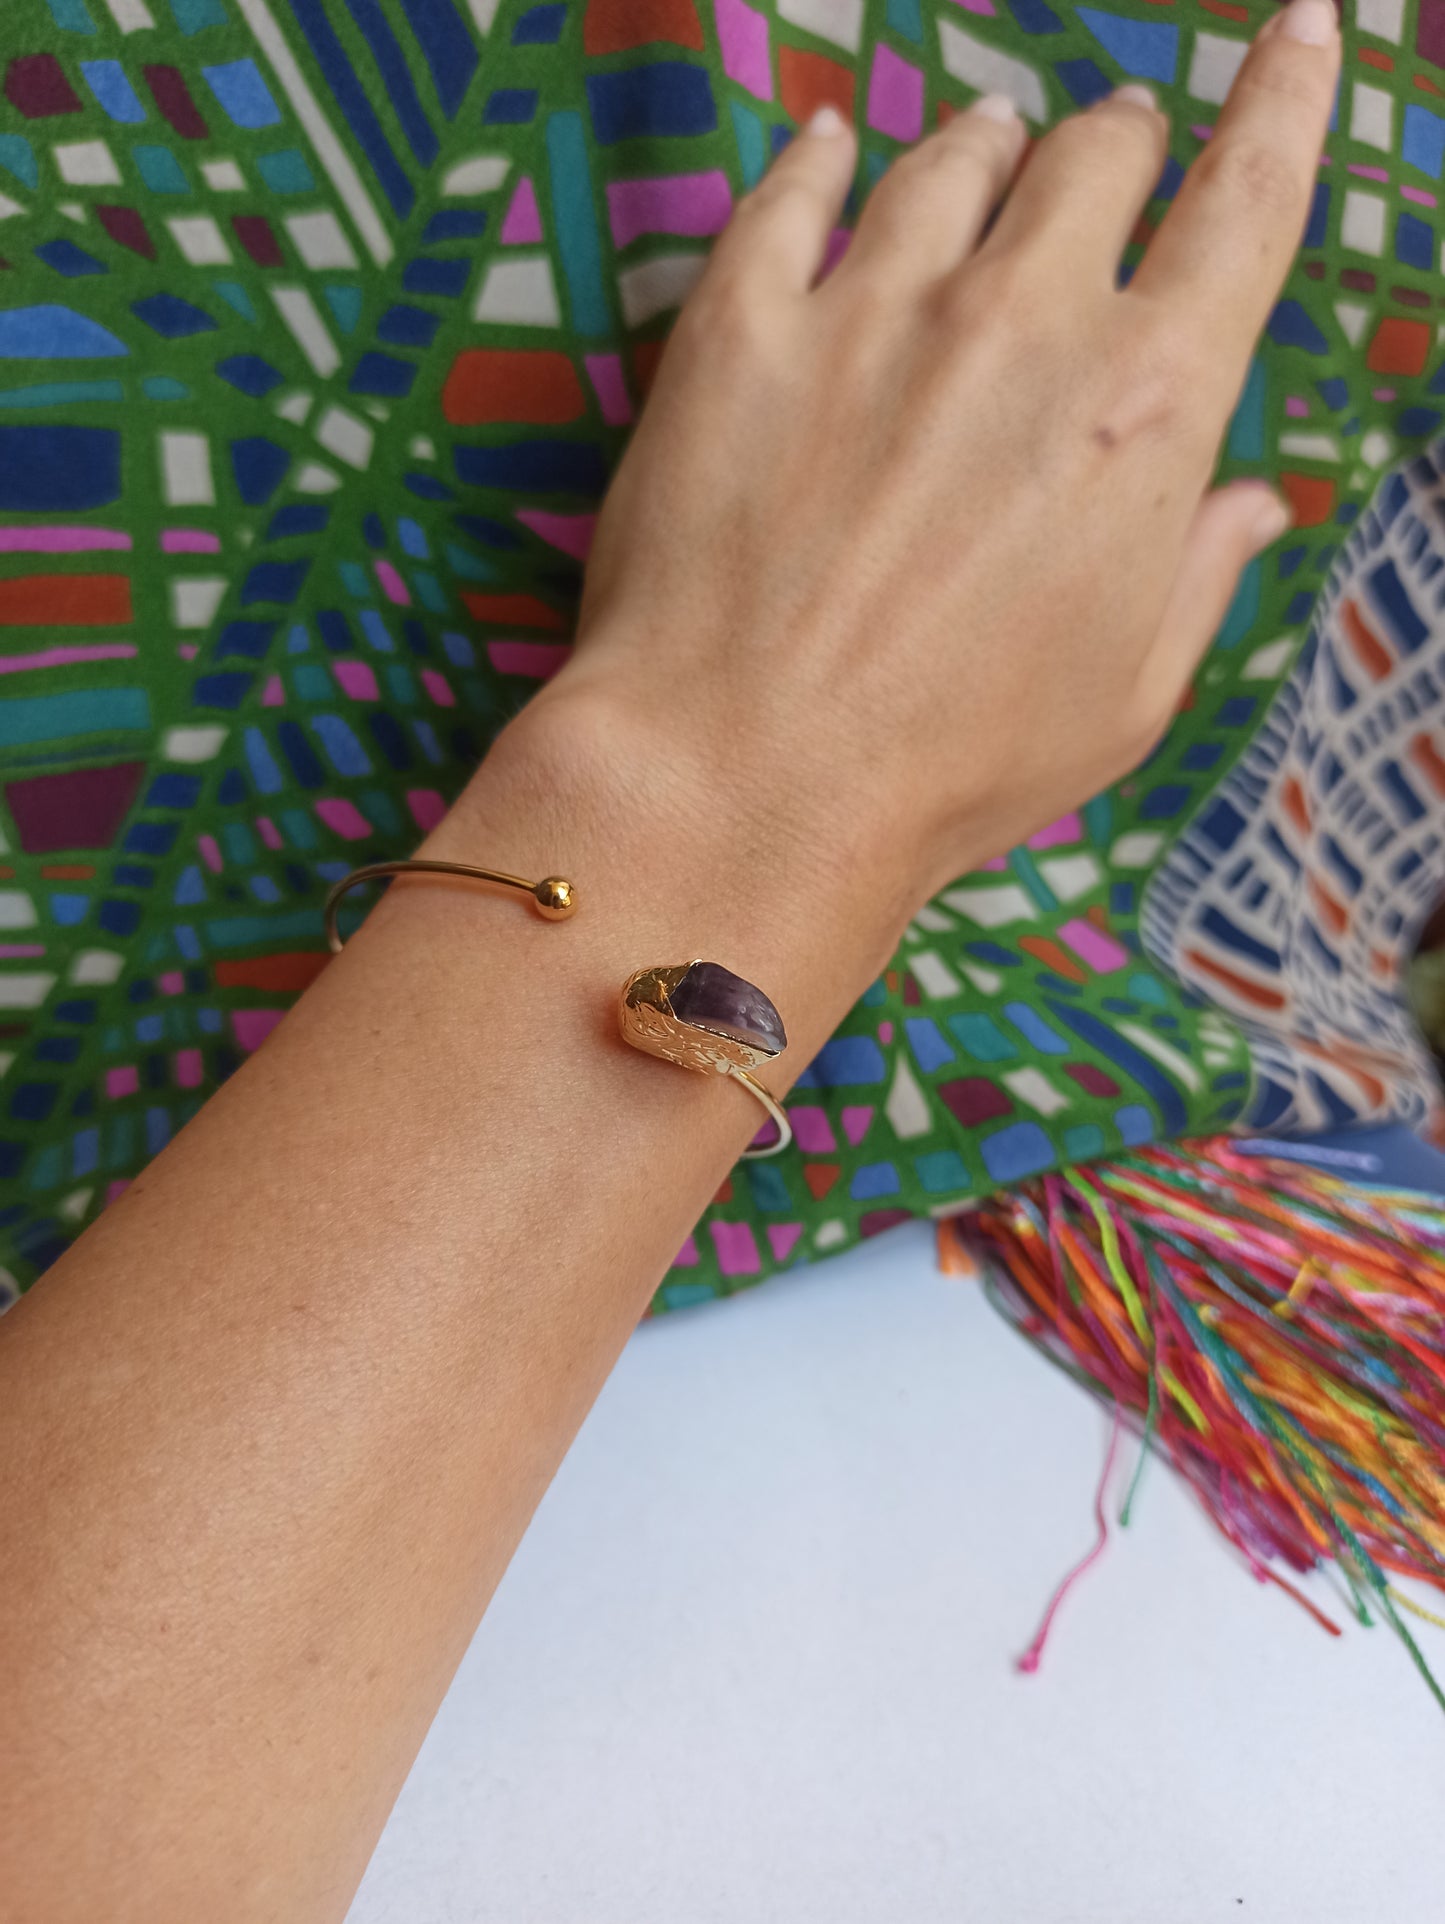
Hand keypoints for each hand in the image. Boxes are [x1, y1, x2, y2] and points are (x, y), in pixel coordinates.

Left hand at [533, 0, 1337, 918]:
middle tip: (1106, 159)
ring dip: (988, 143)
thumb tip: (1250, 502)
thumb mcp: (1124, 698)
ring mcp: (872, 312)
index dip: (1287, 101)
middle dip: (1116, 147)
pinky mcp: (741, 328)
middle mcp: (1020, 323)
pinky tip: (830, 144)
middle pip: (1095, 159)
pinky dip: (822, 158)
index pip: (1249, 201)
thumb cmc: (948, 768)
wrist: (744, 783)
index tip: (1301, 36)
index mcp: (1144, 406)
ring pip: (953, 158)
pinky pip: (792, 194)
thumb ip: (1198, 576)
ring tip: (988, 146)